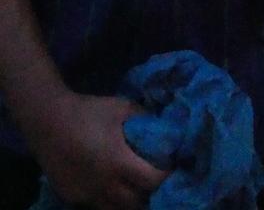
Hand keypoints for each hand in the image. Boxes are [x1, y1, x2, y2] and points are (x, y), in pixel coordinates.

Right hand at [31, 91, 166, 209]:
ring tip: (134, 186)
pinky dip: (108, 199)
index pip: (153, 181)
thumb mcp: (122, 107)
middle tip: (153, 179)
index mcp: (119, 161)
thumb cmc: (88, 111)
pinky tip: (111, 185)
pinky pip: (97, 205)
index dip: (166, 175)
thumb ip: (144, 119)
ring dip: (129, 201)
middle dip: (149, 193)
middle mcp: (105, 185)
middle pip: (137, 203)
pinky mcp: (73, 198)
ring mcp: (87, 195)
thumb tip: (163, 129)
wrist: (48, 120)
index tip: (171, 166)